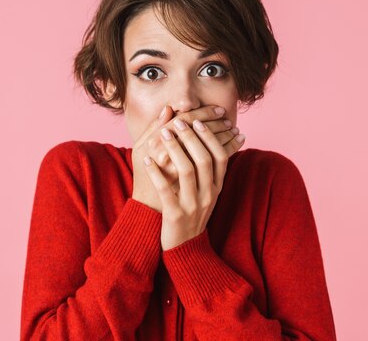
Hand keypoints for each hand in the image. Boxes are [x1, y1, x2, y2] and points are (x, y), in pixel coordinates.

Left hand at [142, 115, 245, 249]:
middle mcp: (208, 194)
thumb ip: (205, 167)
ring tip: (162, 134)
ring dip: (174, 149)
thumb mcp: (204, 190)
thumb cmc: (192, 212)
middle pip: (204, 159)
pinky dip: (156, 173)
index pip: (220, 156)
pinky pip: (166, 190)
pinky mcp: (175, 215)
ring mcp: (193, 205)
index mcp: (216, 187)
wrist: (185, 247)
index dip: (210, 137)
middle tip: (178, 122)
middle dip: (191, 137)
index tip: (198, 121)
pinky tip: (146, 160)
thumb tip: (205, 139)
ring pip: (186, 171)